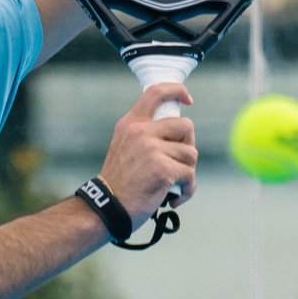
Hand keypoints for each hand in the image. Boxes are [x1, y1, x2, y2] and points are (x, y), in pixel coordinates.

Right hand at [98, 85, 197, 222]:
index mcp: (131, 123)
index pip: (156, 93)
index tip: (188, 99)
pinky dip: (187, 190)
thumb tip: (179, 129)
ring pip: (191, 154)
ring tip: (173, 185)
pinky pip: (190, 175)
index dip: (177, 90)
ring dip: (187, 172)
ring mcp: (152, 149)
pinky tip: (174, 199)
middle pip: (186, 126)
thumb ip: (145, 134)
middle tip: (178, 163)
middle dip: (188, 146)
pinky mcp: (162, 169)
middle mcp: (140, 131)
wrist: (107, 208)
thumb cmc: (120, 182)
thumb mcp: (124, 147)